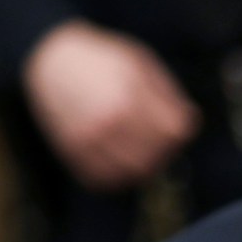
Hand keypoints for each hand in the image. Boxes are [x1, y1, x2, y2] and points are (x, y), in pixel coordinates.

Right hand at [23, 19, 199, 191]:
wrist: (52, 62)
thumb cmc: (103, 61)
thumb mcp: (140, 63)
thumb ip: (167, 94)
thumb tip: (188, 122)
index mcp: (130, 95)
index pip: (175, 131)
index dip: (182, 129)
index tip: (176, 122)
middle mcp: (108, 121)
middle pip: (157, 156)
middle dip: (166, 150)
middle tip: (160, 138)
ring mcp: (88, 140)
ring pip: (134, 173)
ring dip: (145, 165)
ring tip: (142, 147)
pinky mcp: (73, 153)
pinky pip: (106, 180)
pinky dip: (119, 175)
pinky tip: (120, 157)